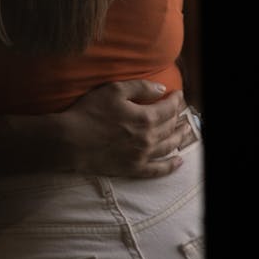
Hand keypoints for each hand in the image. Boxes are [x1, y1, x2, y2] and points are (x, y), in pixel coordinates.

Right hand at [57, 79, 194, 177]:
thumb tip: (162, 89)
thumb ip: (140, 88)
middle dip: (180, 118)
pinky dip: (170, 166)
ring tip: (186, 132)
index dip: (176, 100)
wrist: (72, 141)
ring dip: (180, 138)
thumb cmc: (90, 111)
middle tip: (184, 114)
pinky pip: (158, 170)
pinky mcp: (134, 169)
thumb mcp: (114, 90)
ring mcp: (143, 156)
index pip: (169, 108)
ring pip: (169, 147)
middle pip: (171, 127)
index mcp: (145, 117)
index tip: (179, 95)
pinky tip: (178, 162)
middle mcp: (149, 138)